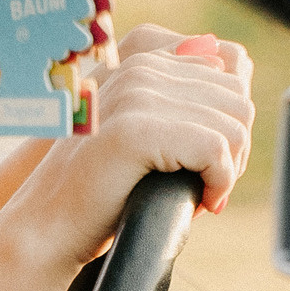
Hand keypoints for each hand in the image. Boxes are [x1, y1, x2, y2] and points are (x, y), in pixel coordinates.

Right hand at [1, 23, 255, 267]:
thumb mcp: (148, 134)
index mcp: (143, 64)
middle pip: (238, 102)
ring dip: (226, 170)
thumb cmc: (101, 190)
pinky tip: (199, 202)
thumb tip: (241, 63)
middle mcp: (140, 70)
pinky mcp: (135, 131)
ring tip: (199, 194)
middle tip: (206, 186)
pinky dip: (218, 183)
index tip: (206, 167)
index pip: (231, 79)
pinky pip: (215, 150)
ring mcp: (135, 97)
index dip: (228, 130)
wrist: (48, 227)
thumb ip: (186, 101)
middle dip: (234, 151)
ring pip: (232, 126)